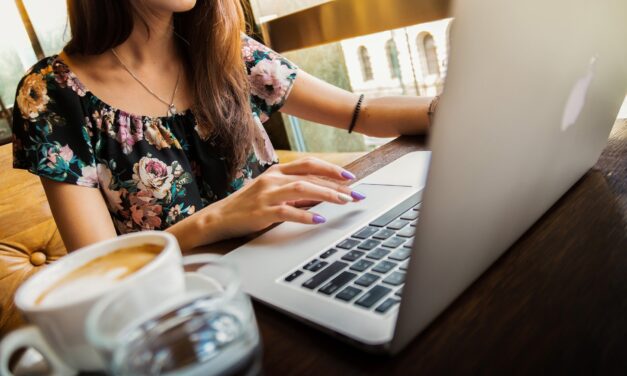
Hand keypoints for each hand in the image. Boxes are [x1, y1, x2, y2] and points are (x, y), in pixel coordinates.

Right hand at [185, 157, 365, 246]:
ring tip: (344, 202)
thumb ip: (294, 192)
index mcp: (276, 171)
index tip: (350, 177)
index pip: (308, 164)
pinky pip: (288, 211)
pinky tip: (319, 219)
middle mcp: (273, 179)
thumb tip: (321, 195)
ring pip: (302, 189)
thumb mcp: (271, 193)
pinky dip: (305, 214)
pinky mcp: (262, 212)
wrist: (218, 218)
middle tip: (355, 194)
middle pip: (310, 175)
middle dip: (336, 184)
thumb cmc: (247, 206)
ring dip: (326, 195)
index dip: (331, 169)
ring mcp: (267, 194)